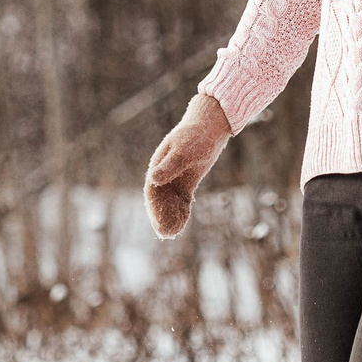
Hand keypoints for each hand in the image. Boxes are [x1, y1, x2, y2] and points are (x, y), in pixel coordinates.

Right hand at [144, 93, 233, 237]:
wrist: (209, 127)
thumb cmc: (195, 136)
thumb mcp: (183, 151)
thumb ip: (169, 166)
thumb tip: (153, 179)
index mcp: (158, 166)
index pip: (152, 191)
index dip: (154, 209)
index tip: (158, 222)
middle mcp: (164, 175)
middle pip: (159, 200)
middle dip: (161, 217)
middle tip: (166, 234)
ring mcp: (175, 179)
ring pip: (169, 202)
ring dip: (170, 216)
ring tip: (173, 233)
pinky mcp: (187, 182)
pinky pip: (181, 200)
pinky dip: (181, 211)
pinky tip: (182, 223)